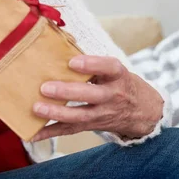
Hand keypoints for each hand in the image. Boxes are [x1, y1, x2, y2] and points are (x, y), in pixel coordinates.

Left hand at [31, 55, 163, 141]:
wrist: (143, 111)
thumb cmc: (121, 83)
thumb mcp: (114, 70)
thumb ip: (93, 62)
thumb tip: (61, 45)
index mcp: (118, 75)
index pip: (109, 67)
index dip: (91, 64)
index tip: (72, 62)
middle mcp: (113, 95)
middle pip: (91, 94)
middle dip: (67, 92)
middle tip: (45, 87)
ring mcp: (103, 113)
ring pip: (80, 116)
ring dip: (56, 113)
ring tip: (37, 108)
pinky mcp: (92, 126)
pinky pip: (70, 130)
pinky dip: (51, 132)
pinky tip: (34, 133)